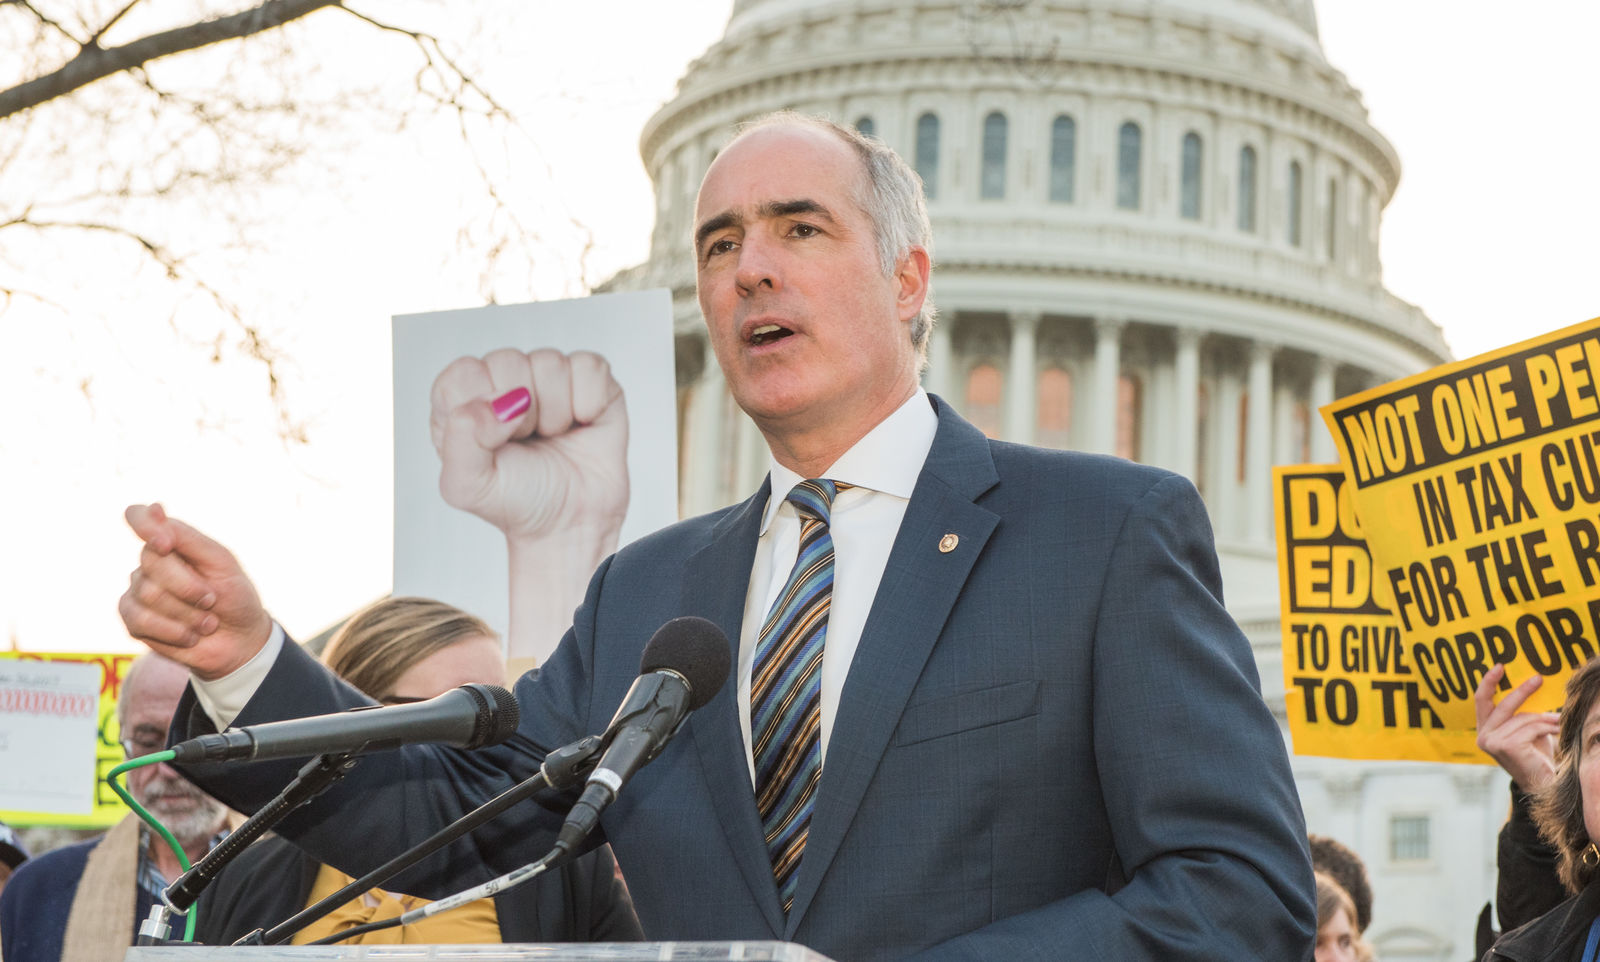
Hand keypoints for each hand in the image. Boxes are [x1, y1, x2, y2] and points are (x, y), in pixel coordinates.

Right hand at [119, 504, 273, 680]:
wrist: (239, 640)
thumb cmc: (234, 596)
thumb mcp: (220, 562)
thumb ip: (186, 537)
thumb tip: (154, 507)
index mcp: (171, 542)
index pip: (138, 516)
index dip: (145, 526)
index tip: (165, 544)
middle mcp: (149, 563)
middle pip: (151, 563)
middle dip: (189, 586)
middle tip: (211, 599)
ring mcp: (137, 591)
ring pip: (148, 594)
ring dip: (187, 613)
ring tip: (206, 621)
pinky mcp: (133, 621)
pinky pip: (141, 621)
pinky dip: (174, 631)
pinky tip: (190, 635)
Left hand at [430, 349, 628, 544]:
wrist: (572, 525)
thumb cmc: (518, 503)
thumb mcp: (469, 486)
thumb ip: (462, 440)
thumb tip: (500, 402)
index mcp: (464, 400)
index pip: (464, 373)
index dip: (483, 408)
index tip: (495, 441)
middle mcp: (503, 382)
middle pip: (508, 360)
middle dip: (522, 413)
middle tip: (527, 442)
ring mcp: (548, 378)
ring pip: (551, 363)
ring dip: (556, 412)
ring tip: (553, 436)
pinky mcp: (590, 381)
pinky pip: (590, 367)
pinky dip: (589, 402)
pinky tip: (582, 423)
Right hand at [1475, 663, 1558, 791]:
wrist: (1543, 783)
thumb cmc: (1535, 756)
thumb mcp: (1525, 730)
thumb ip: (1521, 714)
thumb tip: (1533, 687)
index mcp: (1484, 731)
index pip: (1481, 701)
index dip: (1488, 682)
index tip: (1499, 666)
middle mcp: (1483, 737)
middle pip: (1503, 705)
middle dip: (1522, 690)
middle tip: (1538, 678)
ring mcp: (1492, 742)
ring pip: (1522, 718)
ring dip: (1544, 719)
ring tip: (1558, 722)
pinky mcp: (1506, 746)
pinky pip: (1530, 728)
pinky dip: (1545, 728)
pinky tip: (1555, 733)